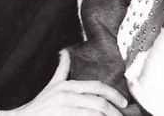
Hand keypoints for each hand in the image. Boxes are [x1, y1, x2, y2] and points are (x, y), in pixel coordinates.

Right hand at [0, 50, 127, 115]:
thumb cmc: (39, 105)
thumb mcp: (52, 85)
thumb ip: (61, 69)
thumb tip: (65, 52)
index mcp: (68, 86)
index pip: (96, 87)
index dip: (113, 94)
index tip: (124, 102)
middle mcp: (66, 96)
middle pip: (99, 102)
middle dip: (114, 111)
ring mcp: (64, 109)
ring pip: (94, 113)